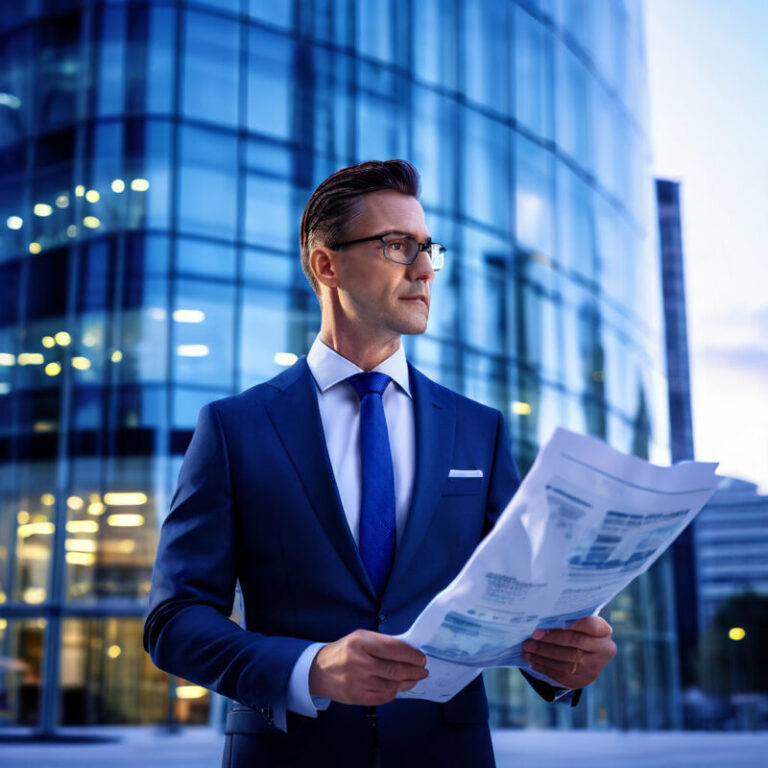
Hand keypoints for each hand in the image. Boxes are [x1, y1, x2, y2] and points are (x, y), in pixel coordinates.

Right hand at [309, 629, 427, 705]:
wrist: (319, 670)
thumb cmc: (344, 651)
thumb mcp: (360, 638)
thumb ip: (382, 643)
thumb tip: (409, 652)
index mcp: (361, 642)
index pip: (394, 649)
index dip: (411, 655)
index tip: (422, 658)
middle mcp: (360, 661)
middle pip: (396, 670)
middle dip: (415, 671)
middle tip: (423, 671)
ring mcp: (358, 681)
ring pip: (392, 685)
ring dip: (408, 683)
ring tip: (415, 679)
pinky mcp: (356, 697)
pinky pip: (383, 697)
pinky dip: (394, 693)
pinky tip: (398, 688)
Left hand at [521, 616, 615, 688]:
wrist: (588, 651)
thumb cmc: (578, 629)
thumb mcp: (579, 620)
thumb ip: (567, 618)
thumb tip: (542, 618)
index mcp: (603, 632)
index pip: (588, 625)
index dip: (566, 625)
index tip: (542, 627)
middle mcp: (604, 651)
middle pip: (574, 646)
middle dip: (548, 643)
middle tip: (529, 639)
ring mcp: (595, 668)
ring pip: (567, 664)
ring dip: (543, 657)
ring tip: (527, 650)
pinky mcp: (584, 681)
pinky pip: (563, 676)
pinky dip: (546, 668)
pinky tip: (534, 661)